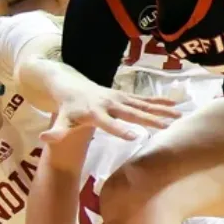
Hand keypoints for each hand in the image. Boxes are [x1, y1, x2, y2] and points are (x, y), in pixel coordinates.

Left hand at [41, 87, 179, 143]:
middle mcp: (110, 103)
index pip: (108, 123)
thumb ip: (56, 131)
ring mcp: (119, 98)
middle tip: (168, 125)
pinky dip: (159, 101)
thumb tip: (45, 139)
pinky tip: (175, 104)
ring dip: (161, 110)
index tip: (134, 137)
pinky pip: (144, 99)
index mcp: (95, 112)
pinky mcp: (125, 96)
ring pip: (143, 105)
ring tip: (179, 115)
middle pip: (132, 113)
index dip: (120, 130)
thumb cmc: (68, 107)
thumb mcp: (61, 120)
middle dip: (150, 119)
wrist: (71, 84)